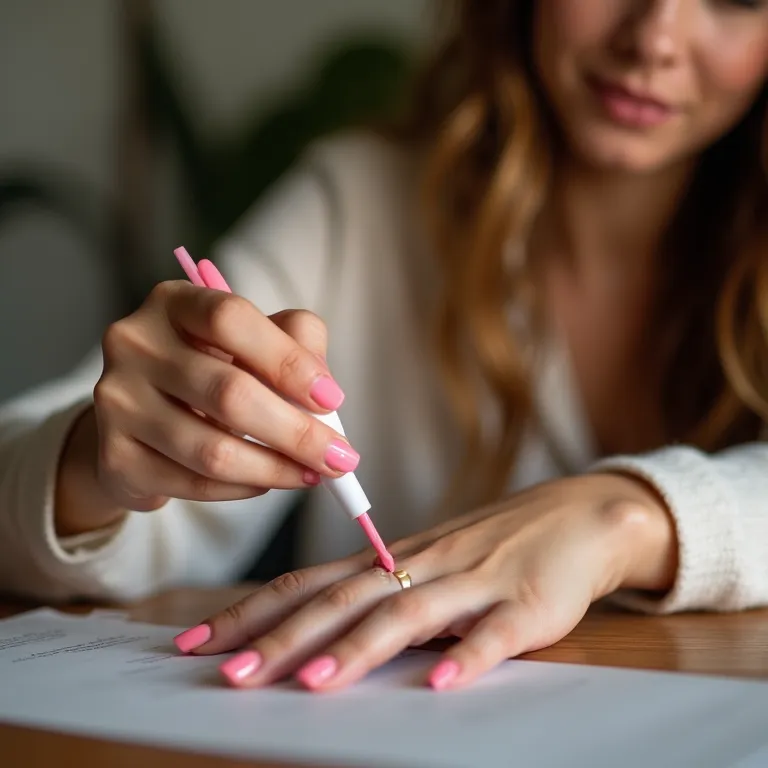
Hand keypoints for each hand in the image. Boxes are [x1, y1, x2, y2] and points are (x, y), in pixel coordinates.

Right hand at [56, 280, 358, 534]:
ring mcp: (117, 402)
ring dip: (276, 470)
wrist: (144, 416)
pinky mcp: (114, 457)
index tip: (332, 399)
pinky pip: (193, 484)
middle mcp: (134, 344)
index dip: (287, 360)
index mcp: (173, 303)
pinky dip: (243, 489)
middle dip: (297, 433)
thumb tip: (326, 391)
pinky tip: (267, 482)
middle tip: (341, 457)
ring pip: (213, 450)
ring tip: (312, 474)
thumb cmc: (214, 367)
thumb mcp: (258, 339)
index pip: (230, 318)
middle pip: (228, 392)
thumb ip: (298, 342)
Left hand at [174, 473, 676, 690]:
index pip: (311, 582)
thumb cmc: (492, 544)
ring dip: (360, 647)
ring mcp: (474, 582)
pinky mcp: (526, 604)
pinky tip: (441, 685)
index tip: (201, 640)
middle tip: (234, 673)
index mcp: (393, 558)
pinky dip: (467, 657)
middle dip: (286, 636)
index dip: (254, 610)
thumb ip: (377, 593)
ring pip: (410, 613)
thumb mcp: (426, 562)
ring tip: (315, 682)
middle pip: (346, 599)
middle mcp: (423, 564)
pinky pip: (495, 634)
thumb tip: (313, 631)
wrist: (577, 516)